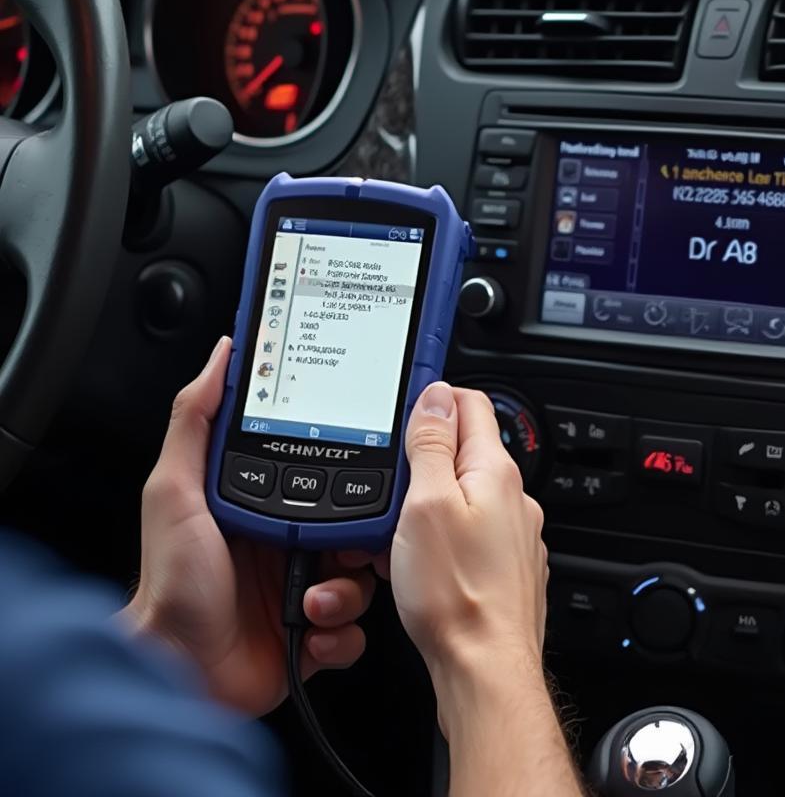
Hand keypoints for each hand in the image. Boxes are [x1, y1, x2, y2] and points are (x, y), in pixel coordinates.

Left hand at [121, 337, 374, 716]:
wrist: (178, 673)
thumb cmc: (170, 586)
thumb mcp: (175, 490)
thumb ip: (194, 421)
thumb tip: (220, 358)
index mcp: (263, 502)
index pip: (322, 470)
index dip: (350, 467)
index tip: (368, 465)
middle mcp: (286, 540)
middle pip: (355, 521)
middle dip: (362, 538)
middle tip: (346, 547)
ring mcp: (303, 585)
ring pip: (363, 573)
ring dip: (348, 590)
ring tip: (314, 597)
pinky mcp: (314, 630)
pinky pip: (355, 625)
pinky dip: (340, 631)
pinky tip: (310, 628)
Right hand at [387, 382, 548, 727]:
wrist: (484, 670)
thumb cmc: (457, 596)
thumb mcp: (426, 505)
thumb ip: (433, 445)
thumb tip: (436, 396)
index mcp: (495, 471)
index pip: (471, 403)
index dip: (435, 396)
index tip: (406, 405)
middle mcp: (513, 498)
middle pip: (467, 449)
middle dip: (428, 454)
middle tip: (393, 476)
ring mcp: (514, 534)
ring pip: (466, 495)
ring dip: (433, 499)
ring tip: (401, 526)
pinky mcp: (506, 567)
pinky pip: (472, 533)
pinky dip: (445, 535)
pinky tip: (422, 560)